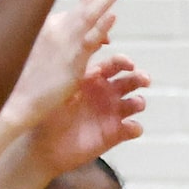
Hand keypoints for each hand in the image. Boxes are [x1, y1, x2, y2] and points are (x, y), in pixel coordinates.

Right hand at [3, 0, 132, 130]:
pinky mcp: (70, 60)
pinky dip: (100, 26)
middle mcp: (56, 27)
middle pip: (87, 4)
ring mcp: (63, 42)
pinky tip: (112, 15)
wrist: (13, 101)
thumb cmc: (28, 82)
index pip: (79, 9)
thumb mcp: (51, 57)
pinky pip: (88, 40)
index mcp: (49, 26)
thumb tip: (104, 38)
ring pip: (90, 13)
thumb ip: (75, 44)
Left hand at [27, 51, 146, 172]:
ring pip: (136, 103)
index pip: (114, 65)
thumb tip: (89, 41)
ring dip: (139, 102)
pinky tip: (130, 127)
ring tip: (135, 104)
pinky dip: (135, 127)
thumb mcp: (61, 86)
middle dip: (140, 78)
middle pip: (130, 81)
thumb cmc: (47, 113)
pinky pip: (133, 128)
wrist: (44, 146)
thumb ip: (77, 66)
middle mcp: (105, 94)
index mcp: (93, 79)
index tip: (129, 64)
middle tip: (144, 80)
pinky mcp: (115, 134)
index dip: (124, 62)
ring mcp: (111, 114)